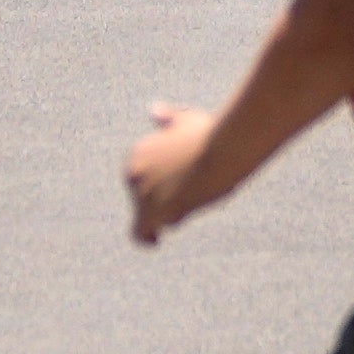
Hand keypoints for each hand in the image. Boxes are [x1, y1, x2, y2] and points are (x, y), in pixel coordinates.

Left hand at [125, 104, 217, 243]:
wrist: (221, 150)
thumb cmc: (209, 135)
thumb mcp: (186, 120)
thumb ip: (168, 119)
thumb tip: (154, 111)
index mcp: (138, 153)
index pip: (145, 180)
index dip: (165, 185)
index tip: (185, 184)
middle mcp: (132, 173)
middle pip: (147, 199)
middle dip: (168, 200)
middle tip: (196, 192)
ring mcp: (140, 193)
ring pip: (153, 215)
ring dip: (171, 213)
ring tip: (197, 200)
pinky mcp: (151, 211)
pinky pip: (140, 232)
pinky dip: (146, 239)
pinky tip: (154, 243)